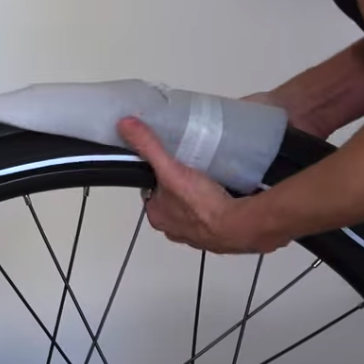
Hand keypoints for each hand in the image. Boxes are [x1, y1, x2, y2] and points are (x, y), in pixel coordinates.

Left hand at [115, 116, 289, 254]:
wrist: (237, 228)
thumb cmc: (201, 205)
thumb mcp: (170, 169)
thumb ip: (149, 147)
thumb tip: (126, 126)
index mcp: (156, 215)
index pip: (150, 192)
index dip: (157, 177)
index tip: (167, 165)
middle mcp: (172, 229)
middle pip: (171, 202)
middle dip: (179, 188)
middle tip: (192, 171)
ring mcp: (195, 234)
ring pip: (192, 212)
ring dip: (198, 199)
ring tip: (209, 181)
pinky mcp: (217, 236)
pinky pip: (213, 219)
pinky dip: (216, 208)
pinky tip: (224, 196)